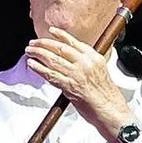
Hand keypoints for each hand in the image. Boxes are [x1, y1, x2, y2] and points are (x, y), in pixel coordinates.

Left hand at [25, 27, 133, 141]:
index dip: (60, 35)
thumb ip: (87, 64)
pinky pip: (50, 74)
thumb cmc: (107, 96)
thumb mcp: (101, 72)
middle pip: (60, 48)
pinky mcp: (69, 86)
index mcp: (94, 58)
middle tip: (33, 43)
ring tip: (30, 51)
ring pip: (53, 59)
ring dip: (38, 54)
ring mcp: (77, 74)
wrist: (111, 111)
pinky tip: (32, 64)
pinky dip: (39, 68)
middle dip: (44, 43)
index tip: (51, 31)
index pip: (73, 42)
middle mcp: (85, 63)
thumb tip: (71, 60)